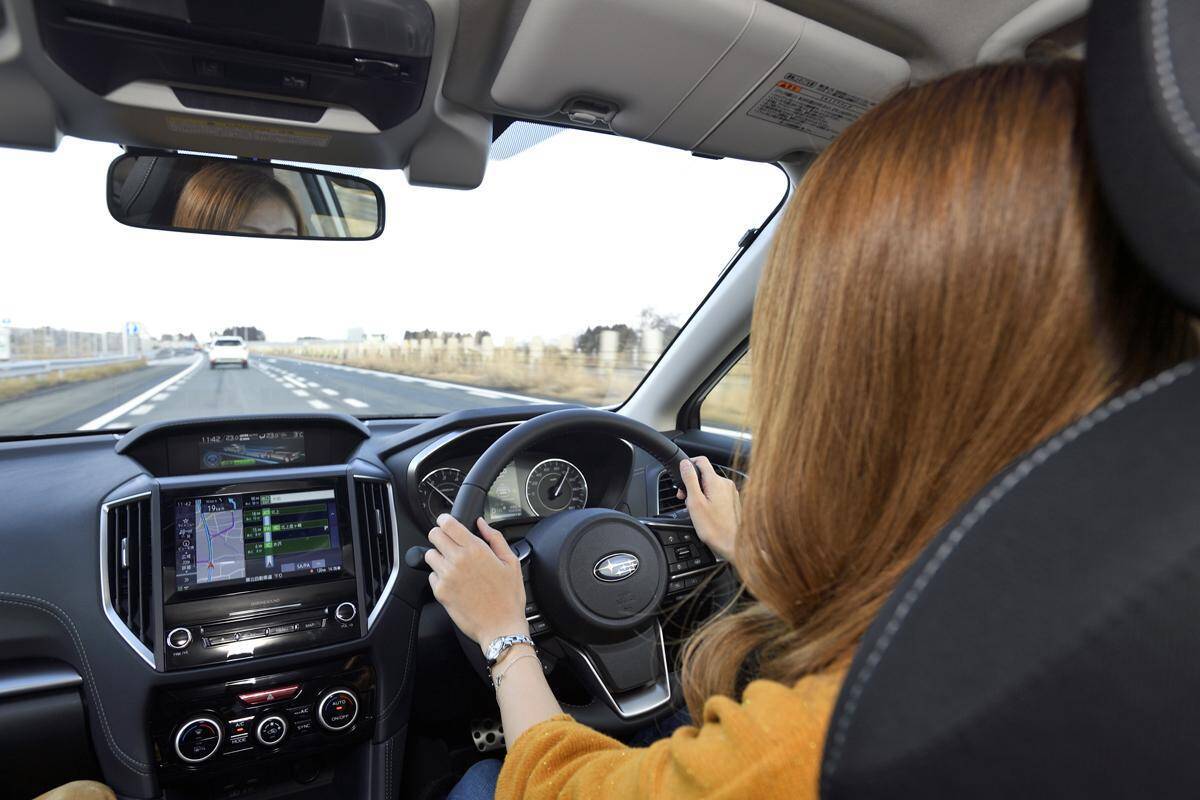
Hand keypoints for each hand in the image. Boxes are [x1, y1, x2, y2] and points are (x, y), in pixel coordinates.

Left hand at [425, 514, 528, 649]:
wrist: (500, 627)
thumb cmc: (508, 598)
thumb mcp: (511, 562)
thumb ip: (495, 538)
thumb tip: (482, 524)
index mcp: (476, 550)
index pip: (448, 523)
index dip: (445, 520)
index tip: (446, 522)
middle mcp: (458, 560)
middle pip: (434, 535)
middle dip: (440, 536)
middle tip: (450, 543)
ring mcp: (447, 577)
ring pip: (430, 555)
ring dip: (439, 556)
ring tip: (453, 565)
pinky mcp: (440, 592)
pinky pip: (432, 576)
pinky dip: (439, 576)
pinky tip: (454, 582)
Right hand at [677, 457, 739, 561]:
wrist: (734, 545)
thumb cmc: (714, 528)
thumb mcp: (695, 503)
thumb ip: (690, 480)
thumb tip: (685, 463)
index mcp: (716, 481)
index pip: (701, 460)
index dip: (688, 464)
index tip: (681, 475)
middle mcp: (726, 484)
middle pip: (705, 474)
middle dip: (692, 483)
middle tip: (684, 498)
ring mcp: (731, 492)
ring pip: (710, 485)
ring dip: (700, 492)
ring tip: (695, 508)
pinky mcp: (733, 501)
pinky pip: (717, 493)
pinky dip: (709, 498)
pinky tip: (706, 512)